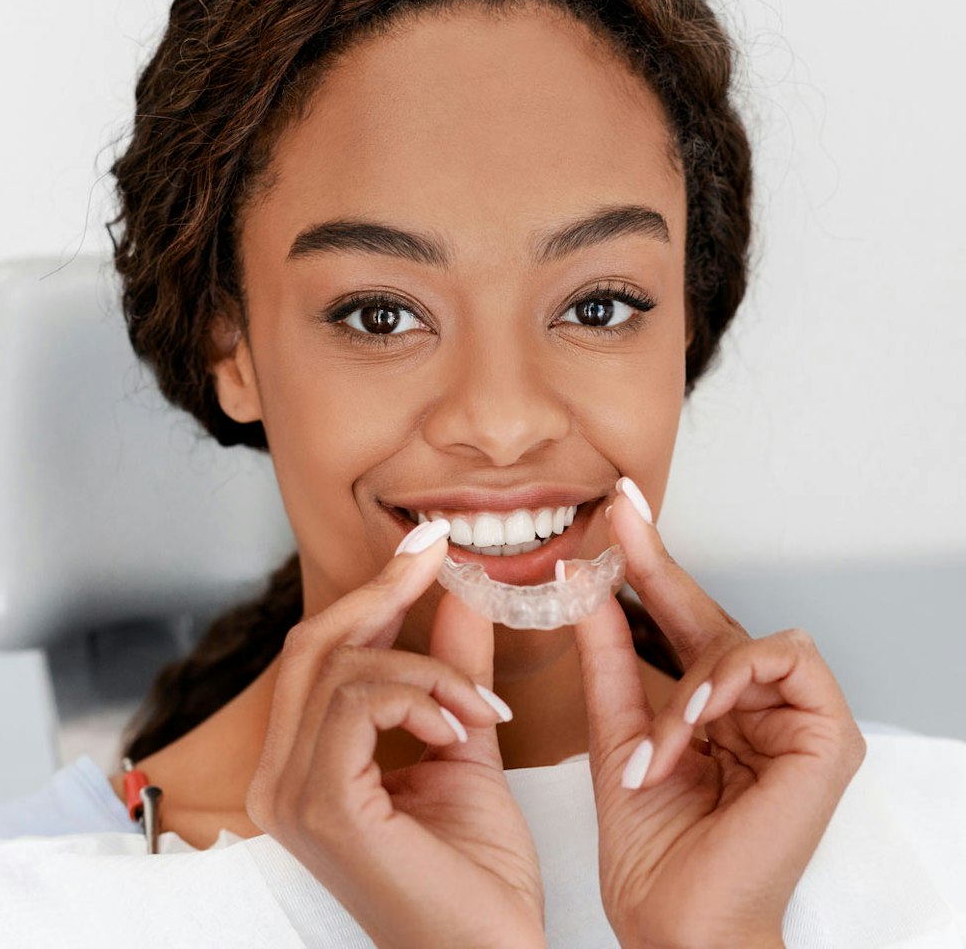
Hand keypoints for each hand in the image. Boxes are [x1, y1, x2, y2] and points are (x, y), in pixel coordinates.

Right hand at [246, 522, 544, 948]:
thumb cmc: (476, 875)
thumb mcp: (463, 744)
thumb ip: (451, 669)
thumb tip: (458, 595)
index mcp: (303, 764)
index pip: (320, 653)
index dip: (371, 591)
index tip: (424, 548)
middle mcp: (279, 777)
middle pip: (313, 644)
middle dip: (381, 592)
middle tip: (439, 559)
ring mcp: (291, 794)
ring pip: (343, 666)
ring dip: (426, 667)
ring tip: (479, 706)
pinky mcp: (321, 806)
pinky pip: (359, 703)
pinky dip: (419, 695)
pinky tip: (462, 727)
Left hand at [572, 481, 865, 948]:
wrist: (674, 919)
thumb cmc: (651, 842)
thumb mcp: (619, 729)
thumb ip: (609, 655)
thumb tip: (586, 581)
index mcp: (710, 703)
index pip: (679, 617)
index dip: (649, 560)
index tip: (617, 507)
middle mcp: (754, 704)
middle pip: (710, 613)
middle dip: (658, 565)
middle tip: (620, 515)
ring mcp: (795, 717)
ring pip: (743, 639)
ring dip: (693, 680)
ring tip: (666, 737)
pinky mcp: (828, 734)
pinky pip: (784, 660)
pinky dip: (733, 682)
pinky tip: (702, 716)